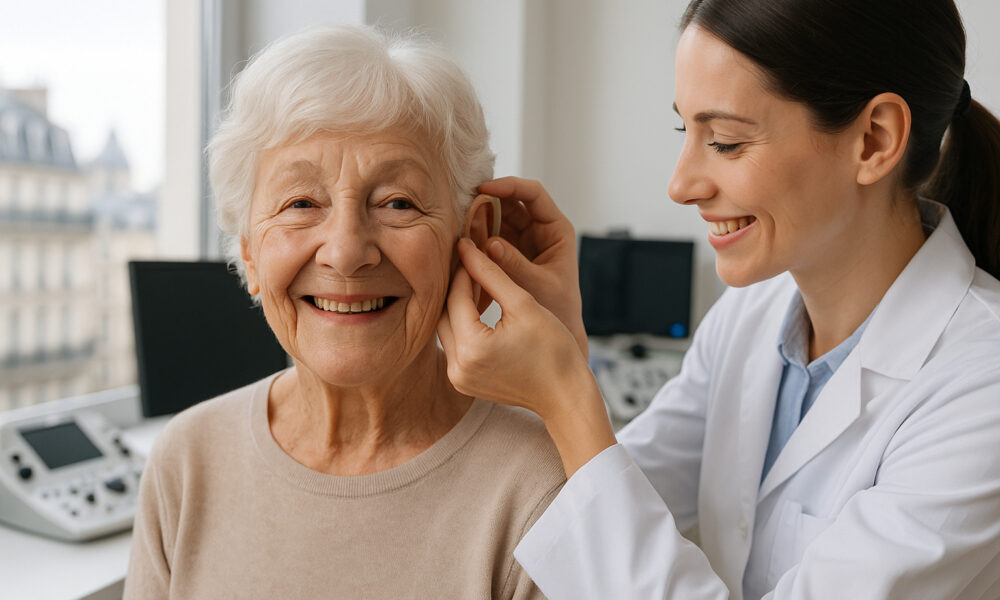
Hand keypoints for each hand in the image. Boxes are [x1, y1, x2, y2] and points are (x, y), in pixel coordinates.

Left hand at [438, 239, 615, 475]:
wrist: (565, 394)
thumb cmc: (554, 350)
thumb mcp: (523, 304)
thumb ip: (490, 275)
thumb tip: (465, 248)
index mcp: (472, 348)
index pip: (455, 297)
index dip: (463, 270)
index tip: (468, 248)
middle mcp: (457, 367)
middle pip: (444, 314)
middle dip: (456, 287)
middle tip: (471, 263)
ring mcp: (458, 379)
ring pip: (446, 329)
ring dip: (457, 305)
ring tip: (475, 283)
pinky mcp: (463, 383)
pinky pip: (454, 346)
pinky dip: (462, 325)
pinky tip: (477, 308)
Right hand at [477, 177, 587, 356]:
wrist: (557, 334)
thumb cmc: (558, 310)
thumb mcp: (538, 286)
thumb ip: (515, 264)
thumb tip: (490, 243)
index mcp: (556, 229)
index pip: (533, 194)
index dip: (508, 186)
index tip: (483, 189)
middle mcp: (538, 231)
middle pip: (508, 204)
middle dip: (485, 205)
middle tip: (462, 214)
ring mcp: (521, 242)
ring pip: (494, 221)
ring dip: (476, 225)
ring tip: (460, 236)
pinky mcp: (506, 256)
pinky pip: (487, 241)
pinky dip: (475, 244)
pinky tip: (462, 251)